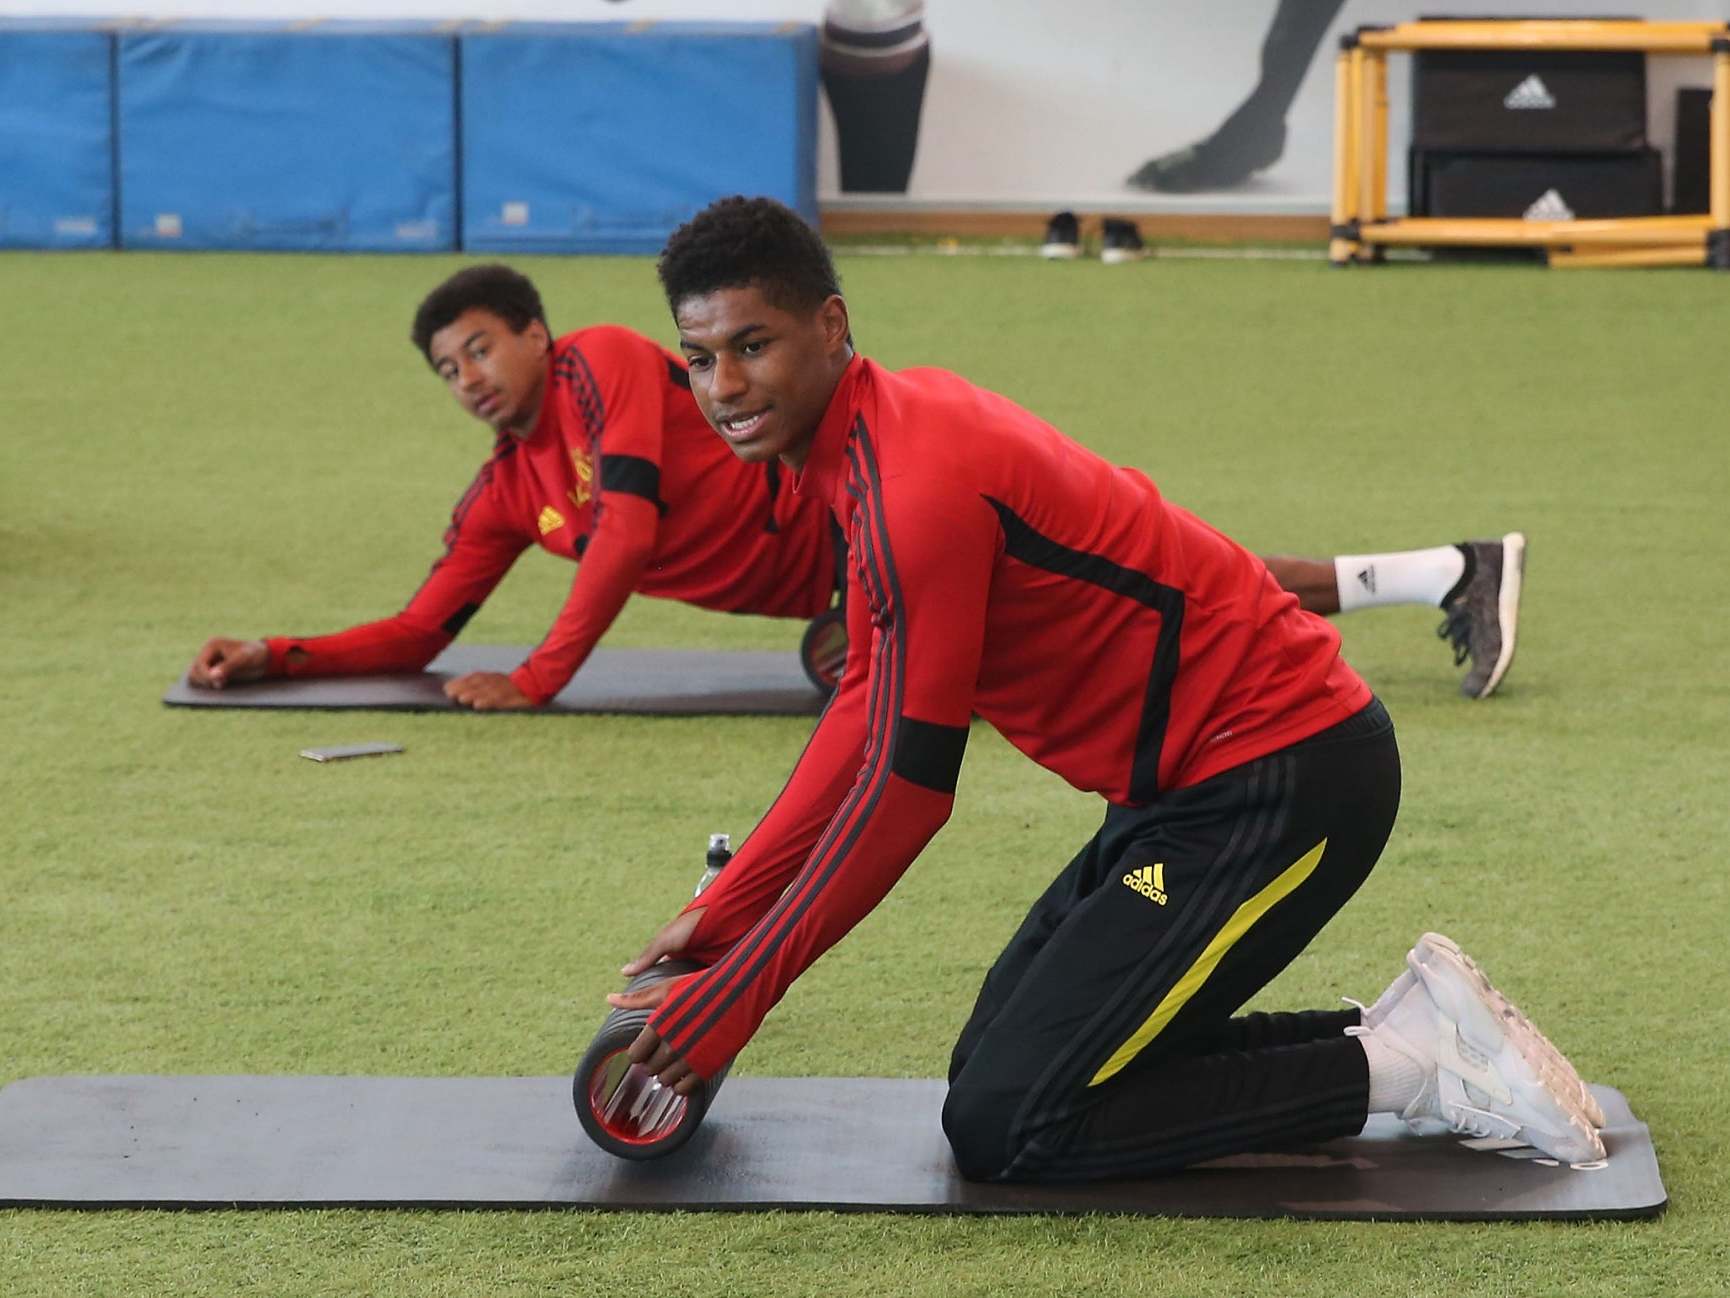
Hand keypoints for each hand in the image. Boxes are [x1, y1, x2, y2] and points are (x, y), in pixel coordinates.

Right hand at [189, 637, 267, 688]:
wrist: (264, 658)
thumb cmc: (254, 655)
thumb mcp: (244, 660)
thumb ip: (228, 667)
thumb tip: (212, 677)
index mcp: (212, 646)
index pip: (199, 664)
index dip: (205, 676)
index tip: (217, 684)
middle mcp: (207, 654)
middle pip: (194, 672)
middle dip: (205, 681)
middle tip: (220, 685)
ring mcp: (208, 663)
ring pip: (197, 678)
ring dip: (205, 685)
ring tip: (221, 686)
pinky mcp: (212, 672)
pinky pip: (205, 682)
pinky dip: (209, 686)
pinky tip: (220, 688)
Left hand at [443, 671, 535, 709]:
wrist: (543, 683)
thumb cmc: (522, 688)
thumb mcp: (504, 685)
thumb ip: (489, 688)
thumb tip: (467, 696)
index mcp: (496, 677)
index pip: (476, 678)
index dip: (461, 682)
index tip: (447, 688)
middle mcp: (499, 681)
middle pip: (478, 683)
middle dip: (462, 687)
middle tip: (448, 693)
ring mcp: (507, 689)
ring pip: (487, 691)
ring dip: (472, 694)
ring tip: (460, 699)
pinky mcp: (515, 697)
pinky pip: (500, 700)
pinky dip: (488, 702)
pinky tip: (478, 706)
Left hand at [607, 908, 705, 1094]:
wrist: (741, 991)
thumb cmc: (701, 987)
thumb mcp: (667, 989)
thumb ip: (636, 999)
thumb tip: (608, 998)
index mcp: (660, 1025)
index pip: (635, 1054)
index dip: (639, 1052)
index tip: (647, 1047)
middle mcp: (673, 1044)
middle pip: (650, 1069)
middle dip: (653, 1062)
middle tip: (663, 1051)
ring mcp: (691, 1057)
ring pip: (666, 1080)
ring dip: (667, 1073)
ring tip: (676, 1058)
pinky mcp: (708, 1066)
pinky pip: (685, 1088)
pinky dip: (682, 1083)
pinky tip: (686, 1069)